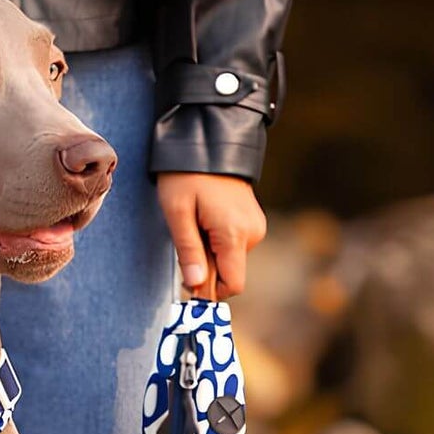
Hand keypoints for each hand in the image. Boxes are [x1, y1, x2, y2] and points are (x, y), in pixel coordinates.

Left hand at [157, 173, 266, 298]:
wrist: (208, 142)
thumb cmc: (186, 176)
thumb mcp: (177, 214)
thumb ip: (188, 251)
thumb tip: (195, 286)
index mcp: (235, 234)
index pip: (232, 284)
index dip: (209, 291)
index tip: (188, 283)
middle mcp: (252, 233)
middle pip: (229, 272)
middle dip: (206, 268)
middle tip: (186, 241)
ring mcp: (255, 226)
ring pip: (230, 259)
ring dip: (210, 253)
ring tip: (195, 224)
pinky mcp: (253, 221)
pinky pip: (234, 245)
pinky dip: (217, 242)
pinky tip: (206, 220)